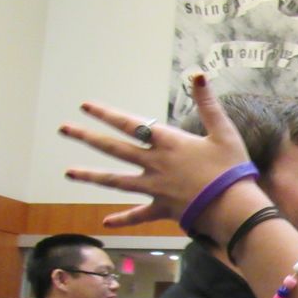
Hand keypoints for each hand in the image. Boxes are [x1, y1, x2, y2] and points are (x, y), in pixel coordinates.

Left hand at [59, 75, 248, 227]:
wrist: (233, 207)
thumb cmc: (231, 169)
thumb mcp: (223, 132)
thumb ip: (208, 103)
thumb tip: (198, 75)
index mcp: (168, 143)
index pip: (131, 124)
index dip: (107, 114)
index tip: (86, 106)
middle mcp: (155, 164)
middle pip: (114, 148)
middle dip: (88, 137)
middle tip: (64, 129)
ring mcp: (155, 188)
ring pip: (116, 181)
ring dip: (91, 176)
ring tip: (68, 172)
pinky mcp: (162, 208)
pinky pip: (139, 215)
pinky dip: (123, 219)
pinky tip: (106, 222)